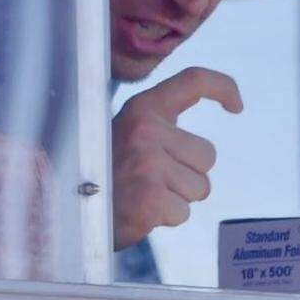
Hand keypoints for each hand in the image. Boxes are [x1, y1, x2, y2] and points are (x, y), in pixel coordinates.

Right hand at [112, 67, 242, 249]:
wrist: (63, 207)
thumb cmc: (101, 175)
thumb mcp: (125, 136)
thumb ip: (158, 130)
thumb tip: (204, 152)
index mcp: (143, 108)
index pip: (193, 81)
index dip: (223, 88)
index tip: (237, 106)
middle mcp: (147, 129)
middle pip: (207, 156)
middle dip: (188, 175)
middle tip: (151, 181)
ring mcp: (148, 163)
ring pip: (199, 188)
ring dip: (177, 198)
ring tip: (143, 195)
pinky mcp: (149, 197)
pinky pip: (183, 212)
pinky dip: (166, 218)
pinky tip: (140, 212)